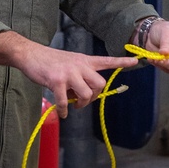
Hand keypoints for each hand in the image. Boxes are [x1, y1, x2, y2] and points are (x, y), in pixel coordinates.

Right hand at [0, 32, 138, 118]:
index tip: (137, 61)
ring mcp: (68, 73)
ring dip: (80, 104)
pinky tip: (62, 112)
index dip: (122, 62)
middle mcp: (79, 65)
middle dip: (94, 96)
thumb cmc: (50, 62)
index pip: (107, 61)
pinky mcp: (56, 81)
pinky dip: (64, 110)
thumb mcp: (70, 63)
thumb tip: (84, 97)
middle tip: (82, 101)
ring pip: (86, 94)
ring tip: (72, 105)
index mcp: (84, 60)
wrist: (31, 54)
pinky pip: (65, 102)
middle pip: (99, 84)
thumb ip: (81, 75)